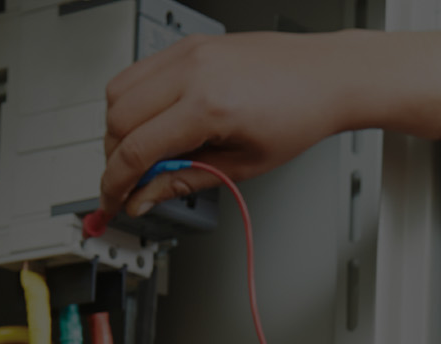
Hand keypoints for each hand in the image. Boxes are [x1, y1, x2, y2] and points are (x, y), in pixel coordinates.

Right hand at [100, 28, 440, 215]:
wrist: (326, 76)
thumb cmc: (299, 115)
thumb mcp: (243, 166)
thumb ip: (185, 180)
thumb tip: (145, 197)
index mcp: (208, 106)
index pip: (136, 150)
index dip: (115, 184)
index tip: (113, 202)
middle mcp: (193, 71)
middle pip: (117, 119)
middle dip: (115, 157)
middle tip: (131, 181)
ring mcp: (188, 52)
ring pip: (118, 91)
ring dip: (119, 127)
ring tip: (146, 151)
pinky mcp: (189, 44)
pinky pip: (138, 70)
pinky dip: (134, 99)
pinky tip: (156, 120)